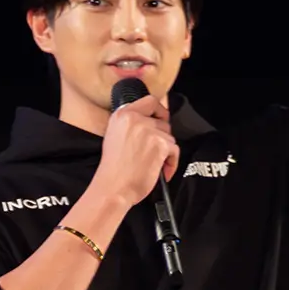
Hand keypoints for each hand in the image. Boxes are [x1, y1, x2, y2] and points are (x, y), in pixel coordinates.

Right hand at [92, 93, 179, 207]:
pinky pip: (175, 150)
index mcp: (122, 115)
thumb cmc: (113, 170)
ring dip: (165, 151)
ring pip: (170, 137)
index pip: (150, 101)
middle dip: (161, 137)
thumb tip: (151, 121)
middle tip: (151, 152)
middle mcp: (135, 119)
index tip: (161, 119)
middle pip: (163, 122)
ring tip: (153, 164)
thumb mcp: (114, 137)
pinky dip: (171, 162)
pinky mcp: (161, 144)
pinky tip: (160, 171)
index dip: (159, 110)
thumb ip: (130, 125)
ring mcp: (149, 131)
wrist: (114, 188)